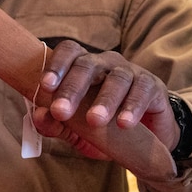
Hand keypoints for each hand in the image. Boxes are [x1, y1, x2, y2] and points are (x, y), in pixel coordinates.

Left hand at [31, 40, 179, 159]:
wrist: (147, 138)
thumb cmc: (103, 127)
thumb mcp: (77, 130)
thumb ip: (56, 123)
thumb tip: (38, 116)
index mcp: (83, 65)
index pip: (68, 52)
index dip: (56, 65)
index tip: (44, 86)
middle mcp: (105, 63)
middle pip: (88, 65)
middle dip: (72, 88)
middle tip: (61, 111)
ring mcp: (130, 72)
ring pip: (116, 78)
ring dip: (104, 99)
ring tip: (94, 120)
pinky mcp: (152, 85)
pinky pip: (142, 91)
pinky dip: (133, 107)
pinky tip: (124, 124)